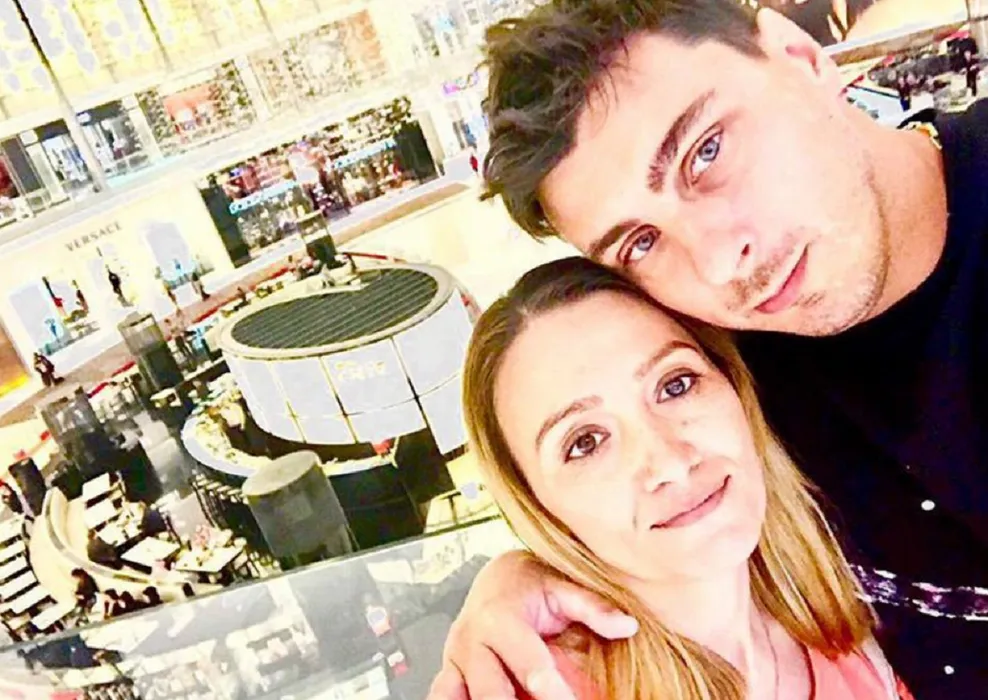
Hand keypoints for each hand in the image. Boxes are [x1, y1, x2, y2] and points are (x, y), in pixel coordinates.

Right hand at [428, 551, 637, 699]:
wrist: (495, 577)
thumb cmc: (531, 584)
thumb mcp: (562, 587)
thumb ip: (593, 606)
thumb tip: (626, 625)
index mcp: (501, 618)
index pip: (532, 668)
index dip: (556, 695)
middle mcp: (471, 640)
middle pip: (491, 692)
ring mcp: (456, 659)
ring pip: (456, 696)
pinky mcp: (449, 672)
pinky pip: (443, 695)